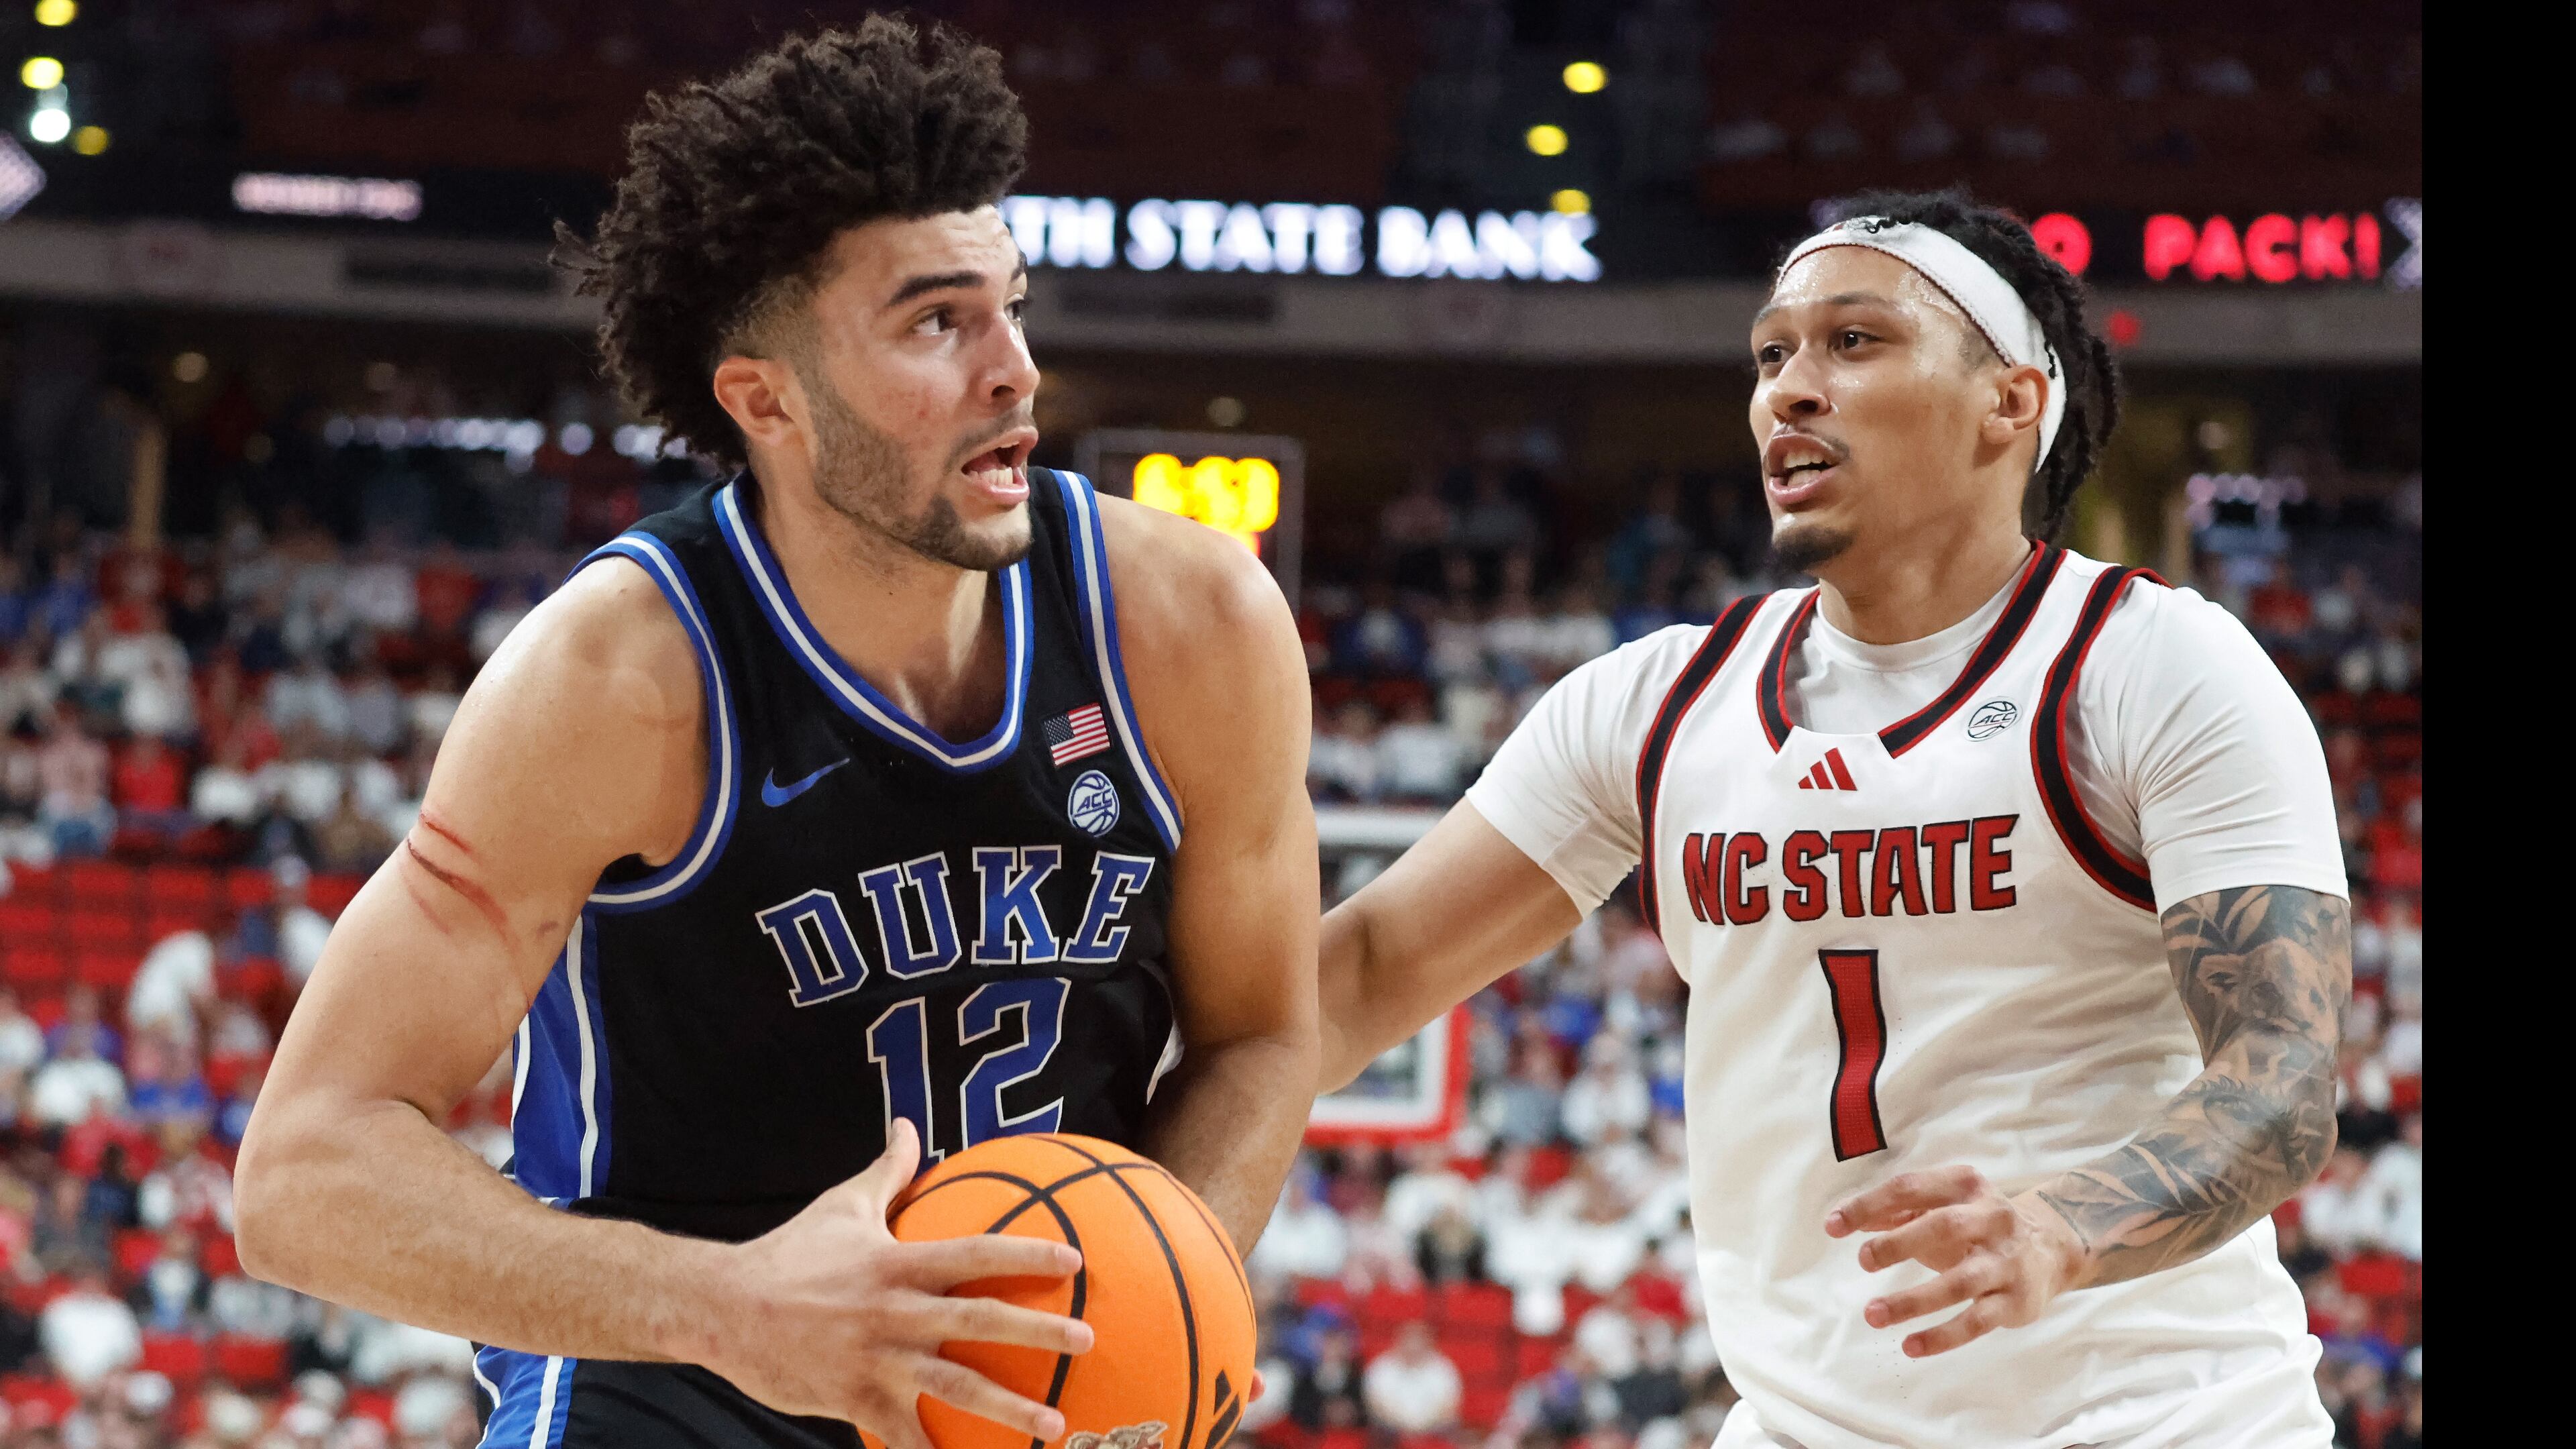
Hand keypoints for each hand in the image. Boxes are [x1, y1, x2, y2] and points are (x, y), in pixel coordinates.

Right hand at [698, 1120, 1092, 1448]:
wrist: (722, 1309)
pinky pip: (904, 1436)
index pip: (976, 1253)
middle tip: (1087, 1339)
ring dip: (1010, 1408)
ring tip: (1055, 1425)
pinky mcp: (855, 1400)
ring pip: (956, 1386)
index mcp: (899, 1263)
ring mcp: (878, 1360)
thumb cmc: (790, 1254)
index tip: (1075, 1259)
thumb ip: (887, 1170)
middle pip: (980, 1320)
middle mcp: (896, 1312)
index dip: (1026, 1253)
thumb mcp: (842, 1205)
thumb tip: (908, 1124)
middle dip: (1039, 1330)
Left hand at [1824, 1165, 2086, 1357]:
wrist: (2052, 1248)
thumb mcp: (1942, 1207)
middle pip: (1943, 1226)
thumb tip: (1844, 1221)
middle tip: (1864, 1260)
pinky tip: (1910, 1345)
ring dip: (1913, 1300)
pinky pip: (1977, 1321)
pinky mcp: (2016, 1301)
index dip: (1869, 1205)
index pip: (1911, 1188)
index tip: (1833, 1226)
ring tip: (1873, 1314)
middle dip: (1900, 1243)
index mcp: (1964, 1185)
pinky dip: (1943, 1336)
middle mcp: (1990, 1218)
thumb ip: (1895, 1212)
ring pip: (1960, 1282)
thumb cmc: (1977, 1226)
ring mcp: (2006, 1261)